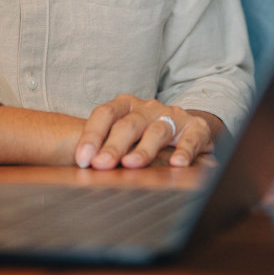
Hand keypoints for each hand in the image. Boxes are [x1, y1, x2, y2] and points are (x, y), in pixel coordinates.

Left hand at [74, 95, 223, 168]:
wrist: (188, 127)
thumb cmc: (146, 135)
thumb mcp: (124, 135)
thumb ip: (104, 147)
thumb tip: (78, 168)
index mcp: (125, 107)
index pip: (104, 114)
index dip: (91, 135)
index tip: (81, 160)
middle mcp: (148, 108)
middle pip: (128, 124)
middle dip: (113, 146)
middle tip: (101, 165)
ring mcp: (172, 116)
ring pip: (156, 131)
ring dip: (143, 149)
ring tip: (132, 165)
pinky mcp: (196, 128)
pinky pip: (191, 138)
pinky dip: (184, 151)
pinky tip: (177, 164)